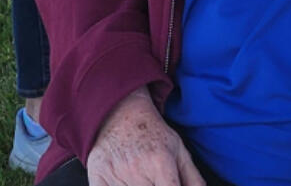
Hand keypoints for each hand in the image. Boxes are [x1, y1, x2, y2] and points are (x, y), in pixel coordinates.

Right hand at [87, 90, 204, 185]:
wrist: (120, 113)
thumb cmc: (153, 135)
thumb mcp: (178, 150)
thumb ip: (193, 178)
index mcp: (161, 162)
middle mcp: (138, 169)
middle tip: (153, 181)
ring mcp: (116, 174)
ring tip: (140, 179)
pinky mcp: (97, 177)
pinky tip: (123, 184)